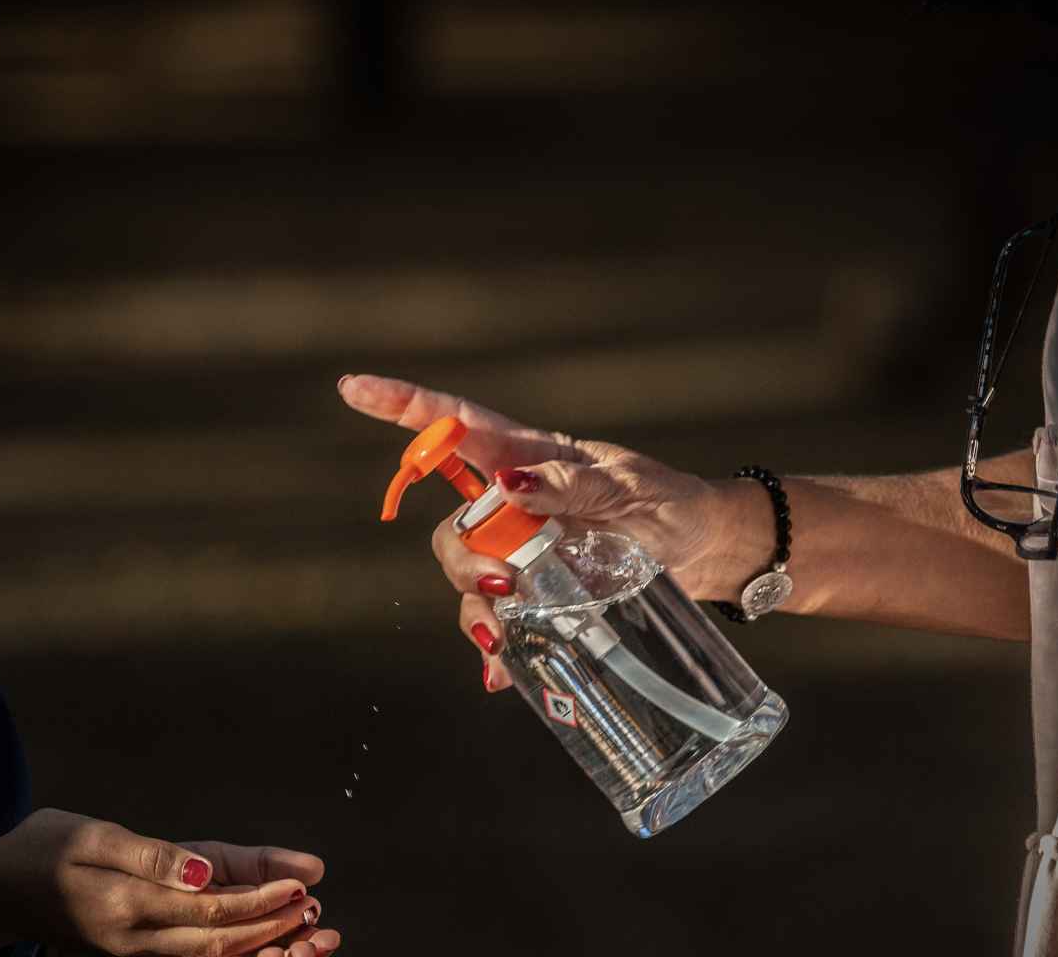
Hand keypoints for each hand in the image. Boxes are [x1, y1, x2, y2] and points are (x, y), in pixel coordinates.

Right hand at [0, 809, 327, 956]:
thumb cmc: (41, 850)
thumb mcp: (90, 835)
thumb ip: (149, 856)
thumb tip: (205, 872)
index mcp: (126, 905)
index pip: (209, 908)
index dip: (259, 900)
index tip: (302, 884)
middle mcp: (134, 940)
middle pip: (218, 942)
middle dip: (271, 930)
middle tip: (317, 915)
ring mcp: (133, 952)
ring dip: (259, 949)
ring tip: (307, 937)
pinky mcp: (133, 952)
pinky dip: (231, 953)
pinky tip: (261, 943)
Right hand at [340, 373, 735, 690]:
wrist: (705, 552)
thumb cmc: (670, 503)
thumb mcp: (627, 488)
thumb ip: (569, 484)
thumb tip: (508, 486)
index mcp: (529, 457)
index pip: (455, 426)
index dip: (402, 406)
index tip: (352, 388)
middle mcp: (513, 503)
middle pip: (453, 525)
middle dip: (461, 557)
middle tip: (503, 584)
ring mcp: (522, 550)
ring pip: (467, 576)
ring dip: (474, 605)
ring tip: (502, 633)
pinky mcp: (539, 592)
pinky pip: (497, 620)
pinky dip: (495, 647)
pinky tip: (501, 670)